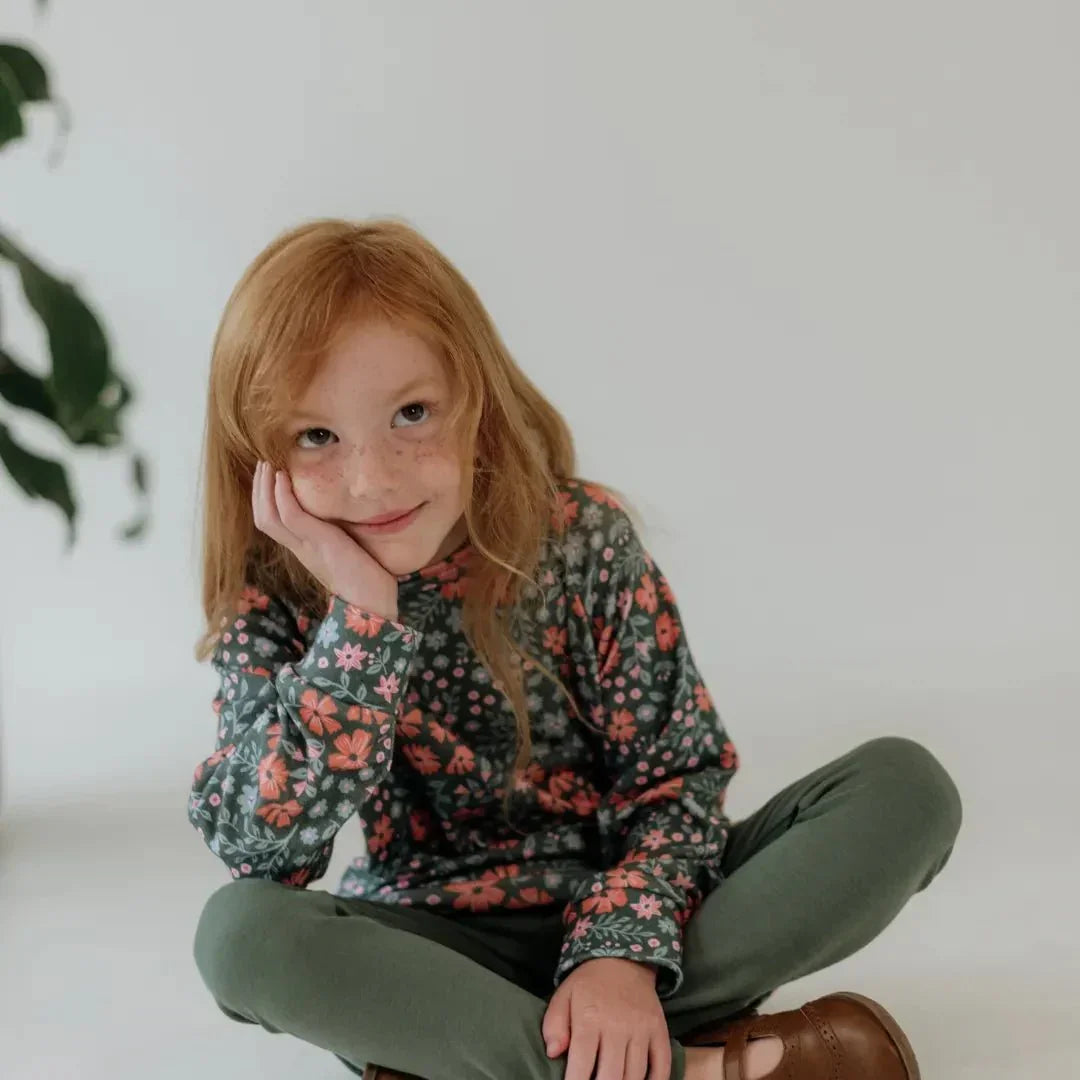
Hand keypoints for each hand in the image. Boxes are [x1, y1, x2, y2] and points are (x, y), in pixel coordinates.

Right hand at [251, 460, 399, 620]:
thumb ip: (336, 534)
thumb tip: (342, 514)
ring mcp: (307, 546)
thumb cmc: (365, 578)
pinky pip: (291, 517)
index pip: (271, 522)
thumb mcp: (345, 549)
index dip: (264, 499)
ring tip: (268, 466)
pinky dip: (282, 496)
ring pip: (269, 516)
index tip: (268, 475)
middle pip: (263, 518)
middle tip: (262, 464)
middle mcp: (299, 548)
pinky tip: (283, 478)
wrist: (373, 603)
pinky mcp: (320, 542)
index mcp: (303, 549)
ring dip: (265, 488)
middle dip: (259, 490)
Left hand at [542, 957, 670, 1079]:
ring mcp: (641, 1029)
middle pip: (611, 1076)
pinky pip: (662, 1065)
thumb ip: (554, 1025)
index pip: (580, 1066)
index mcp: (589, 1018)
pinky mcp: (659, 1030)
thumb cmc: (588, 984)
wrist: (623, 960)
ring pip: (635, 1075)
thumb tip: (553, 1053)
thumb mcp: (563, 997)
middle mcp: (617, 1026)